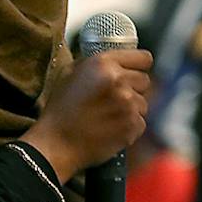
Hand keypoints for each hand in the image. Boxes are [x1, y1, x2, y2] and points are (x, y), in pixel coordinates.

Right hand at [26, 49, 151, 181]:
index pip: (144, 58)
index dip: (138, 66)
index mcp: (104, 64)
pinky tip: (112, 129)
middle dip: (134, 88)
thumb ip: (95, 63)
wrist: (56, 144)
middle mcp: (120, 81)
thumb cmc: (60, 109)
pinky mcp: (133, 126)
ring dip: (131, 109)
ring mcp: (129, 105)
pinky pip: (141, 122)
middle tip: (115, 98)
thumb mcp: (69, 73)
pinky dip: (130, 126)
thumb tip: (113, 61)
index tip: (133, 72)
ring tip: (110, 116)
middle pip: (145, 81)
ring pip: (143, 103)